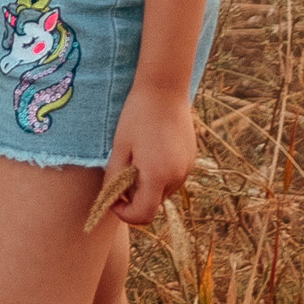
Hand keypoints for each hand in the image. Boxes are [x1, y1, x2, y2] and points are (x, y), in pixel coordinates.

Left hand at [102, 79, 196, 230]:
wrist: (164, 88)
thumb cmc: (137, 115)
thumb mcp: (120, 147)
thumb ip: (115, 178)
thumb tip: (112, 200)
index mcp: (158, 176)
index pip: (143, 215)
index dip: (125, 214)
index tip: (113, 200)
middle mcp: (177, 177)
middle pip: (153, 203)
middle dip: (135, 196)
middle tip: (122, 169)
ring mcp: (187, 169)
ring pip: (163, 191)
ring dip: (148, 184)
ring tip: (137, 155)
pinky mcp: (191, 160)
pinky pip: (172, 177)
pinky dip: (159, 173)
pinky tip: (151, 148)